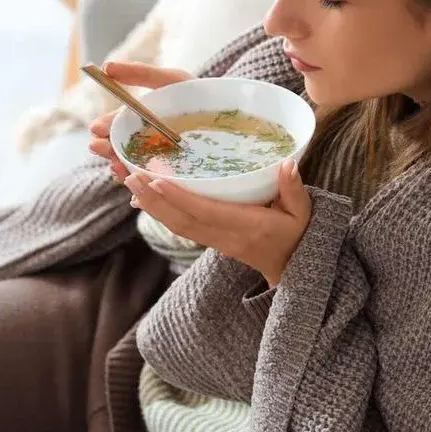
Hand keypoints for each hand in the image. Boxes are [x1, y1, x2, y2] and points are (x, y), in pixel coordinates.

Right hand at [88, 61, 192, 180]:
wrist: (231, 114)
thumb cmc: (199, 93)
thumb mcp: (170, 79)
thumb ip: (141, 73)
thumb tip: (107, 67)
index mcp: (140, 123)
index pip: (115, 127)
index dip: (104, 127)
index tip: (96, 128)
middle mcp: (144, 144)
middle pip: (119, 150)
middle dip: (106, 149)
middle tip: (98, 147)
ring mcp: (157, 164)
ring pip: (132, 170)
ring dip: (120, 169)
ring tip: (116, 167)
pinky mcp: (173, 180)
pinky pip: (153, 186)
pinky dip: (143, 187)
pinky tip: (137, 189)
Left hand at [123, 158, 311, 285]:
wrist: (291, 267)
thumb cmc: (297, 235)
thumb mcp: (302, 212)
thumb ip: (294, 188)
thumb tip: (287, 164)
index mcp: (246, 227)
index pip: (206, 211)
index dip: (180, 197)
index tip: (157, 180)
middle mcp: (224, 236)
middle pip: (182, 219)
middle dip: (154, 199)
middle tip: (130, 176)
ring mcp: (214, 241)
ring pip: (176, 224)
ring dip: (151, 204)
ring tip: (128, 181)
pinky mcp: (209, 240)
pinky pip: (180, 226)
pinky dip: (160, 211)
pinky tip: (143, 197)